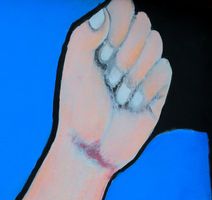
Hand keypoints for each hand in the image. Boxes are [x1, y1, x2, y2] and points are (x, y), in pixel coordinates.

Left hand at [56, 0, 171, 172]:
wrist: (92, 145)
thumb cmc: (78, 108)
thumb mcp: (75, 70)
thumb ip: (85, 36)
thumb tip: (104, 15)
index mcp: (101, 40)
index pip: (123, 7)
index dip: (119, 26)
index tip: (103, 52)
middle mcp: (123, 48)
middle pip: (143, 22)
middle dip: (125, 53)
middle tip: (109, 79)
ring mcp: (143, 65)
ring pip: (156, 44)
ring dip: (133, 74)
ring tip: (118, 96)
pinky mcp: (158, 85)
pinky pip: (165, 69)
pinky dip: (146, 89)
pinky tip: (132, 105)